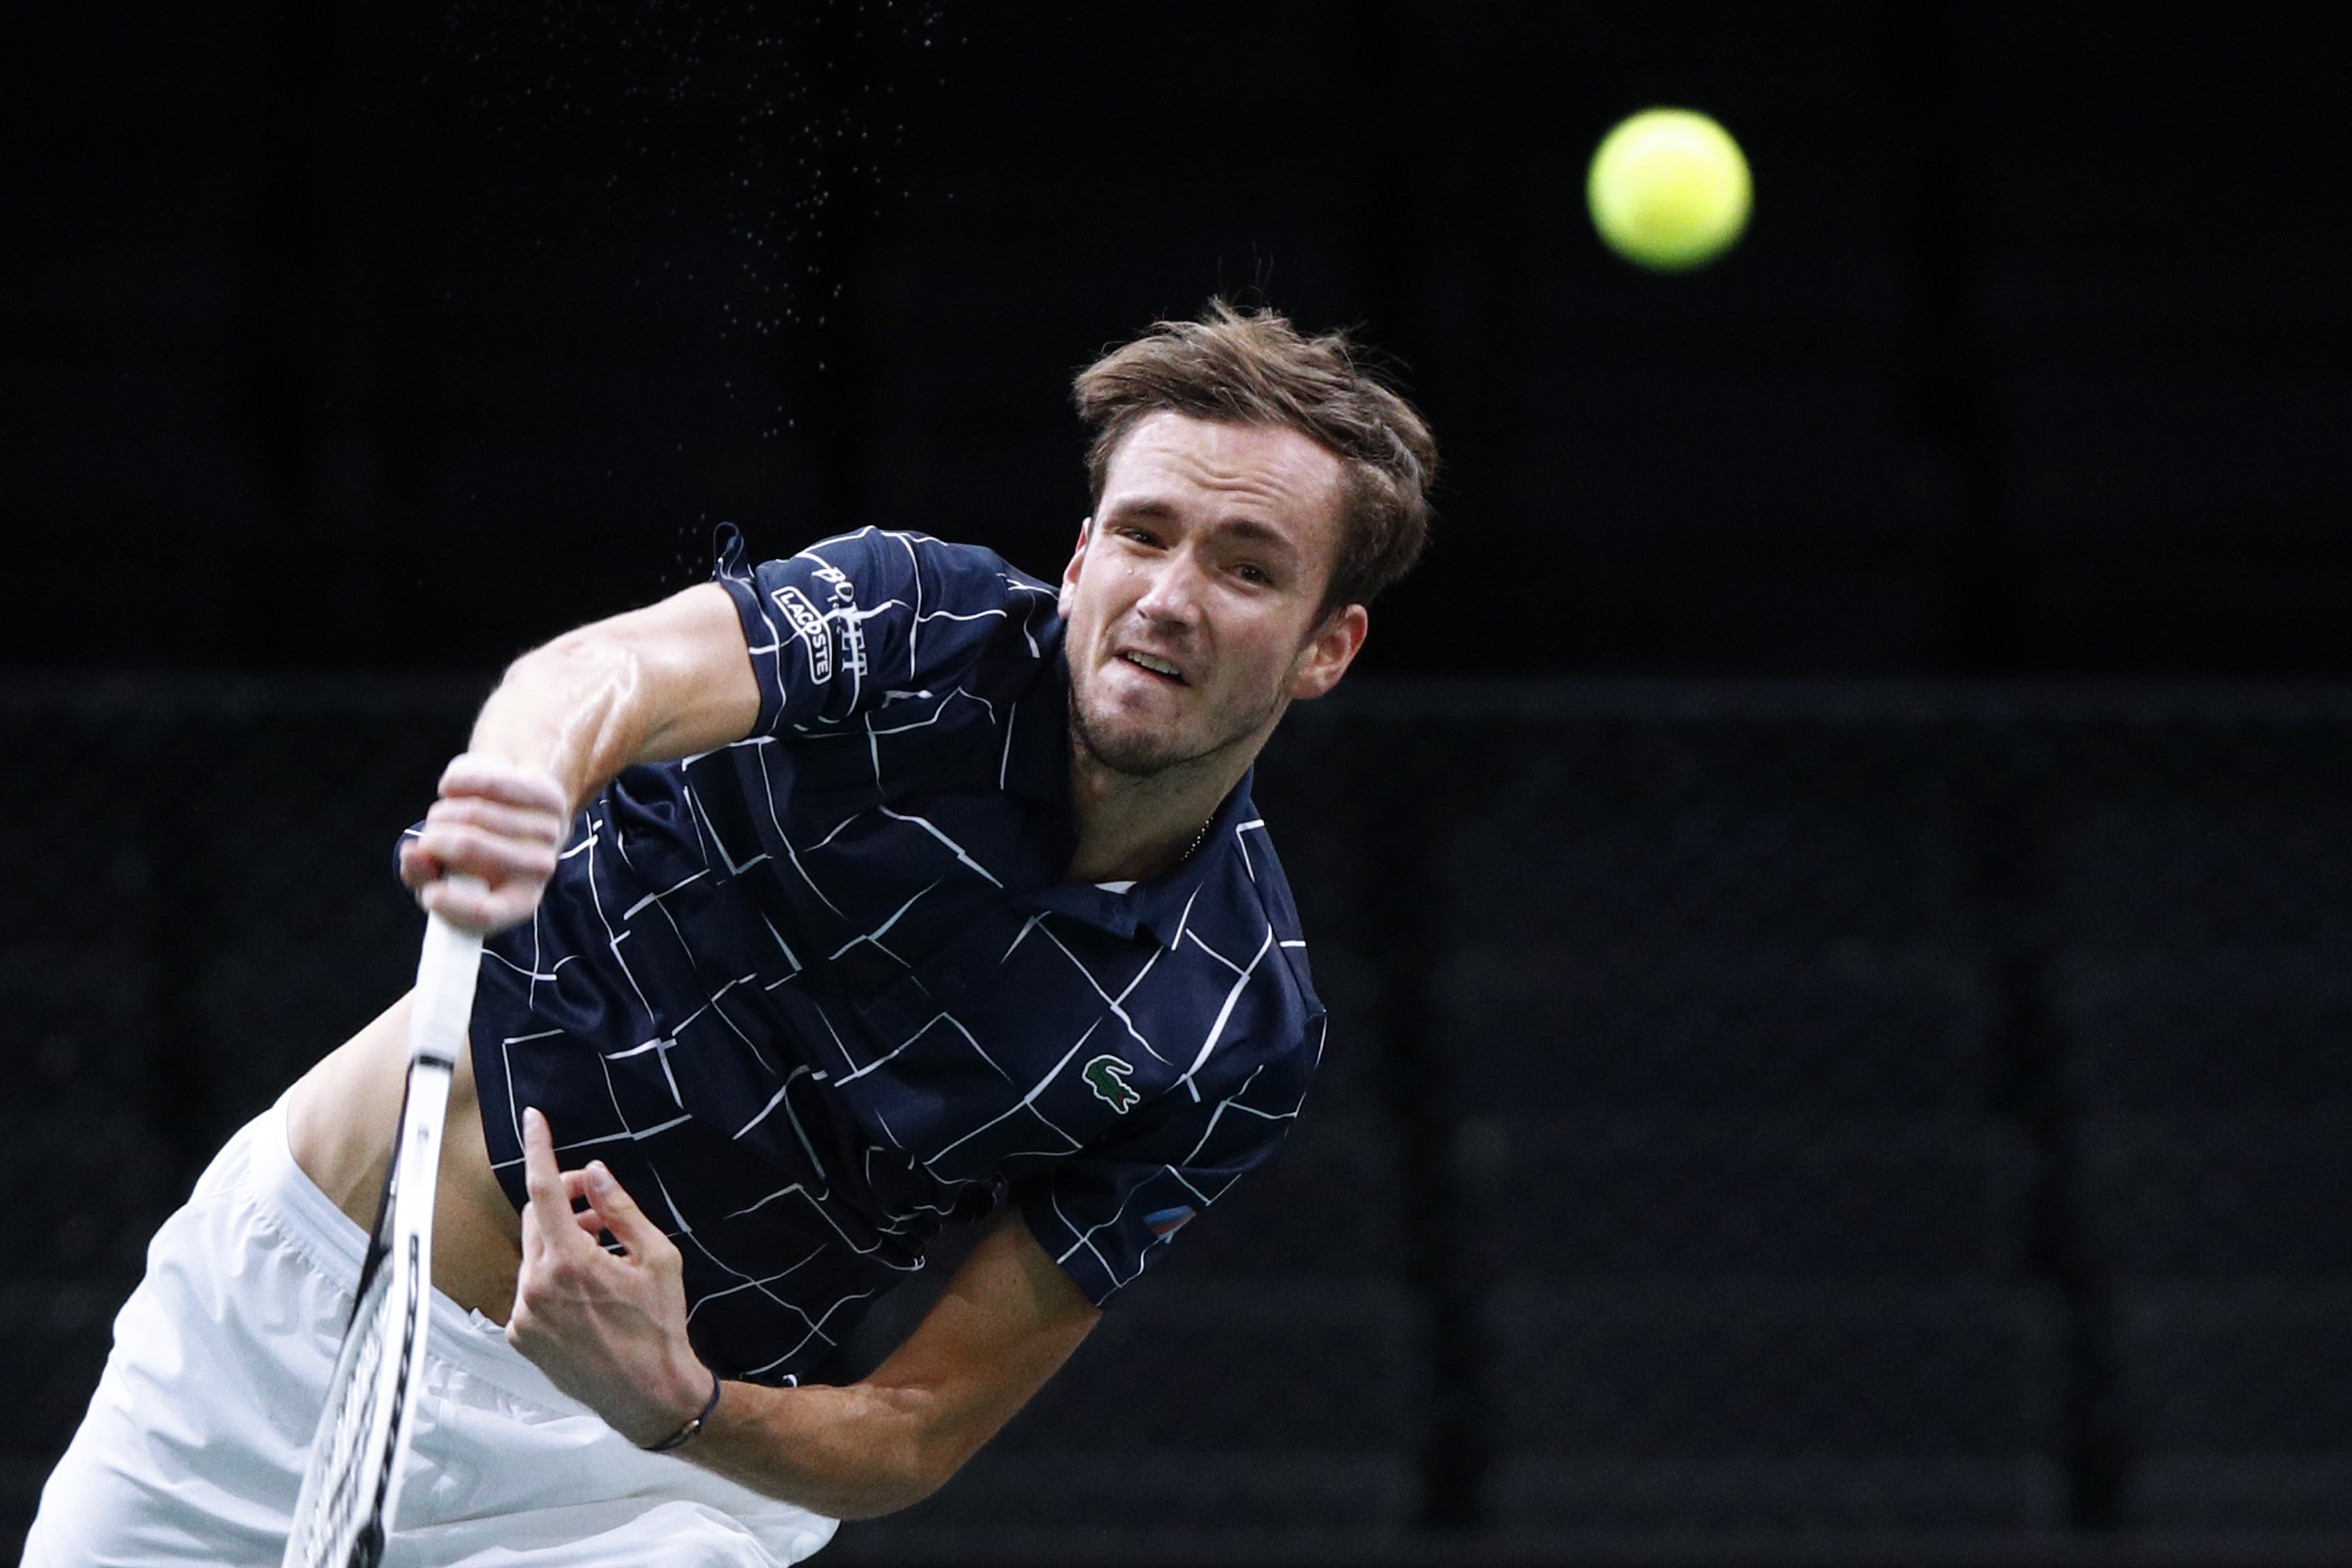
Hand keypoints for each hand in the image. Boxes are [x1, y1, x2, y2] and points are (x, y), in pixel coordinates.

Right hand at [398, 753, 568, 933]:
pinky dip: (457, 783)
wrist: (515, 811)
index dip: (452, 905)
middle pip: (470, 848)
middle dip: (434, 839)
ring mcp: (549, 832)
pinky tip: (451, 789)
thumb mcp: (443, 875)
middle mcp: (540, 870)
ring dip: (443, 811)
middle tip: (427, 837)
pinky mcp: (548, 797)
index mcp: (517, 903)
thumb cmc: (472, 854)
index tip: (430, 893)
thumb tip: (412, 854)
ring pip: (475, 812)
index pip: (486, 913)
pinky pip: (489, 783)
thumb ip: (422, 874)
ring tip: (442, 815)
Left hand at [506, 1107, 715, 1446]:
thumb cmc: (660, 1328)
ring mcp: (524, 1314)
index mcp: (571, 1262)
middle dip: (567, 1201)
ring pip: (534, 1253)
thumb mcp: (658, 1258)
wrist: (650, 1396)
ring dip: (563, 1241)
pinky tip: (588, 1293)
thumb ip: (622, 1210)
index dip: (539, 1148)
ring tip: (603, 1255)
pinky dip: (554, 1278)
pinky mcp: (520, 1337)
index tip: (534, 1120)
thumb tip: (598, 1176)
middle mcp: (536, 1286)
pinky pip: (530, 1288)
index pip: (545, 1189)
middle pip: (537, 1217)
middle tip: (600, 1204)